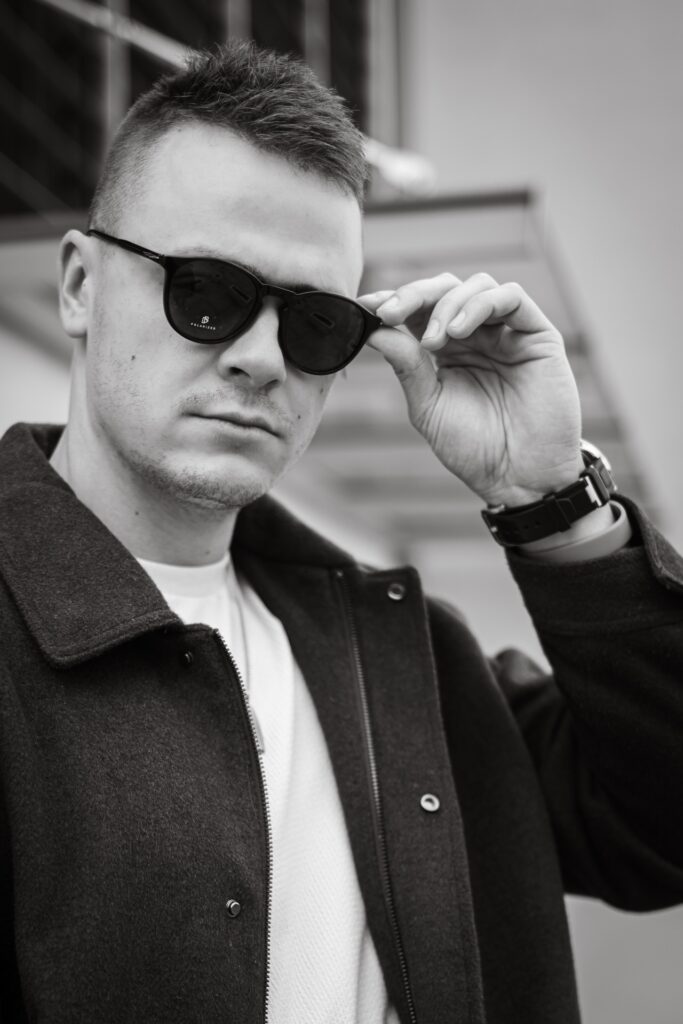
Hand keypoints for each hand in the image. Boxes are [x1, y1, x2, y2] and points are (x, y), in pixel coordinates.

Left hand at [359, 272, 582, 507]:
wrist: (517, 477)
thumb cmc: (475, 448)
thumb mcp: (429, 405)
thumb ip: (406, 365)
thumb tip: (374, 330)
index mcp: (448, 349)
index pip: (420, 310)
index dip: (394, 301)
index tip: (366, 306)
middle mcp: (478, 335)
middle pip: (445, 289)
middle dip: (413, 295)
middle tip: (390, 313)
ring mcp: (508, 332)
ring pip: (475, 286)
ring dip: (446, 304)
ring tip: (432, 341)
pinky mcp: (537, 334)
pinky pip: (511, 297)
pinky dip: (480, 305)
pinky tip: (459, 332)